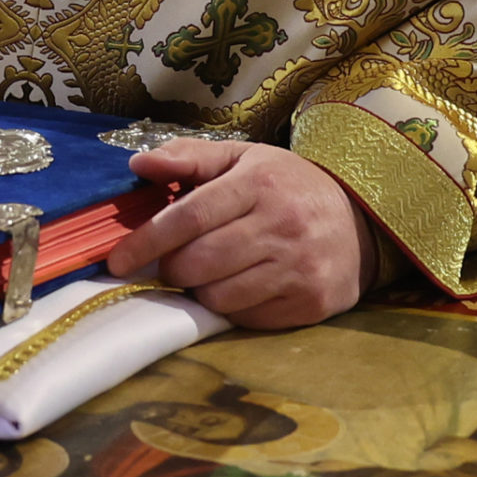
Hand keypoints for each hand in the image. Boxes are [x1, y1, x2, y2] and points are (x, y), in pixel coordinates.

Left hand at [104, 140, 380, 329]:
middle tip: (176, 262)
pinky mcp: (312, 301)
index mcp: (258, 182)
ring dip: (203, 290)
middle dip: (174, 268)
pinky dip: (234, 307)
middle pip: (198, 263)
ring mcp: (300, 266)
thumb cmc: (286, 185)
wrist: (359, 219)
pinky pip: (248, 318)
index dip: (146, 241)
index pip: (188, 217)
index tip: (117, 260)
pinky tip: (244, 285)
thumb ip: (188, 158)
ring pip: (220, 296)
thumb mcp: (242, 158)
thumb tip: (137, 165)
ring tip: (214, 271)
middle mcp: (282, 223)